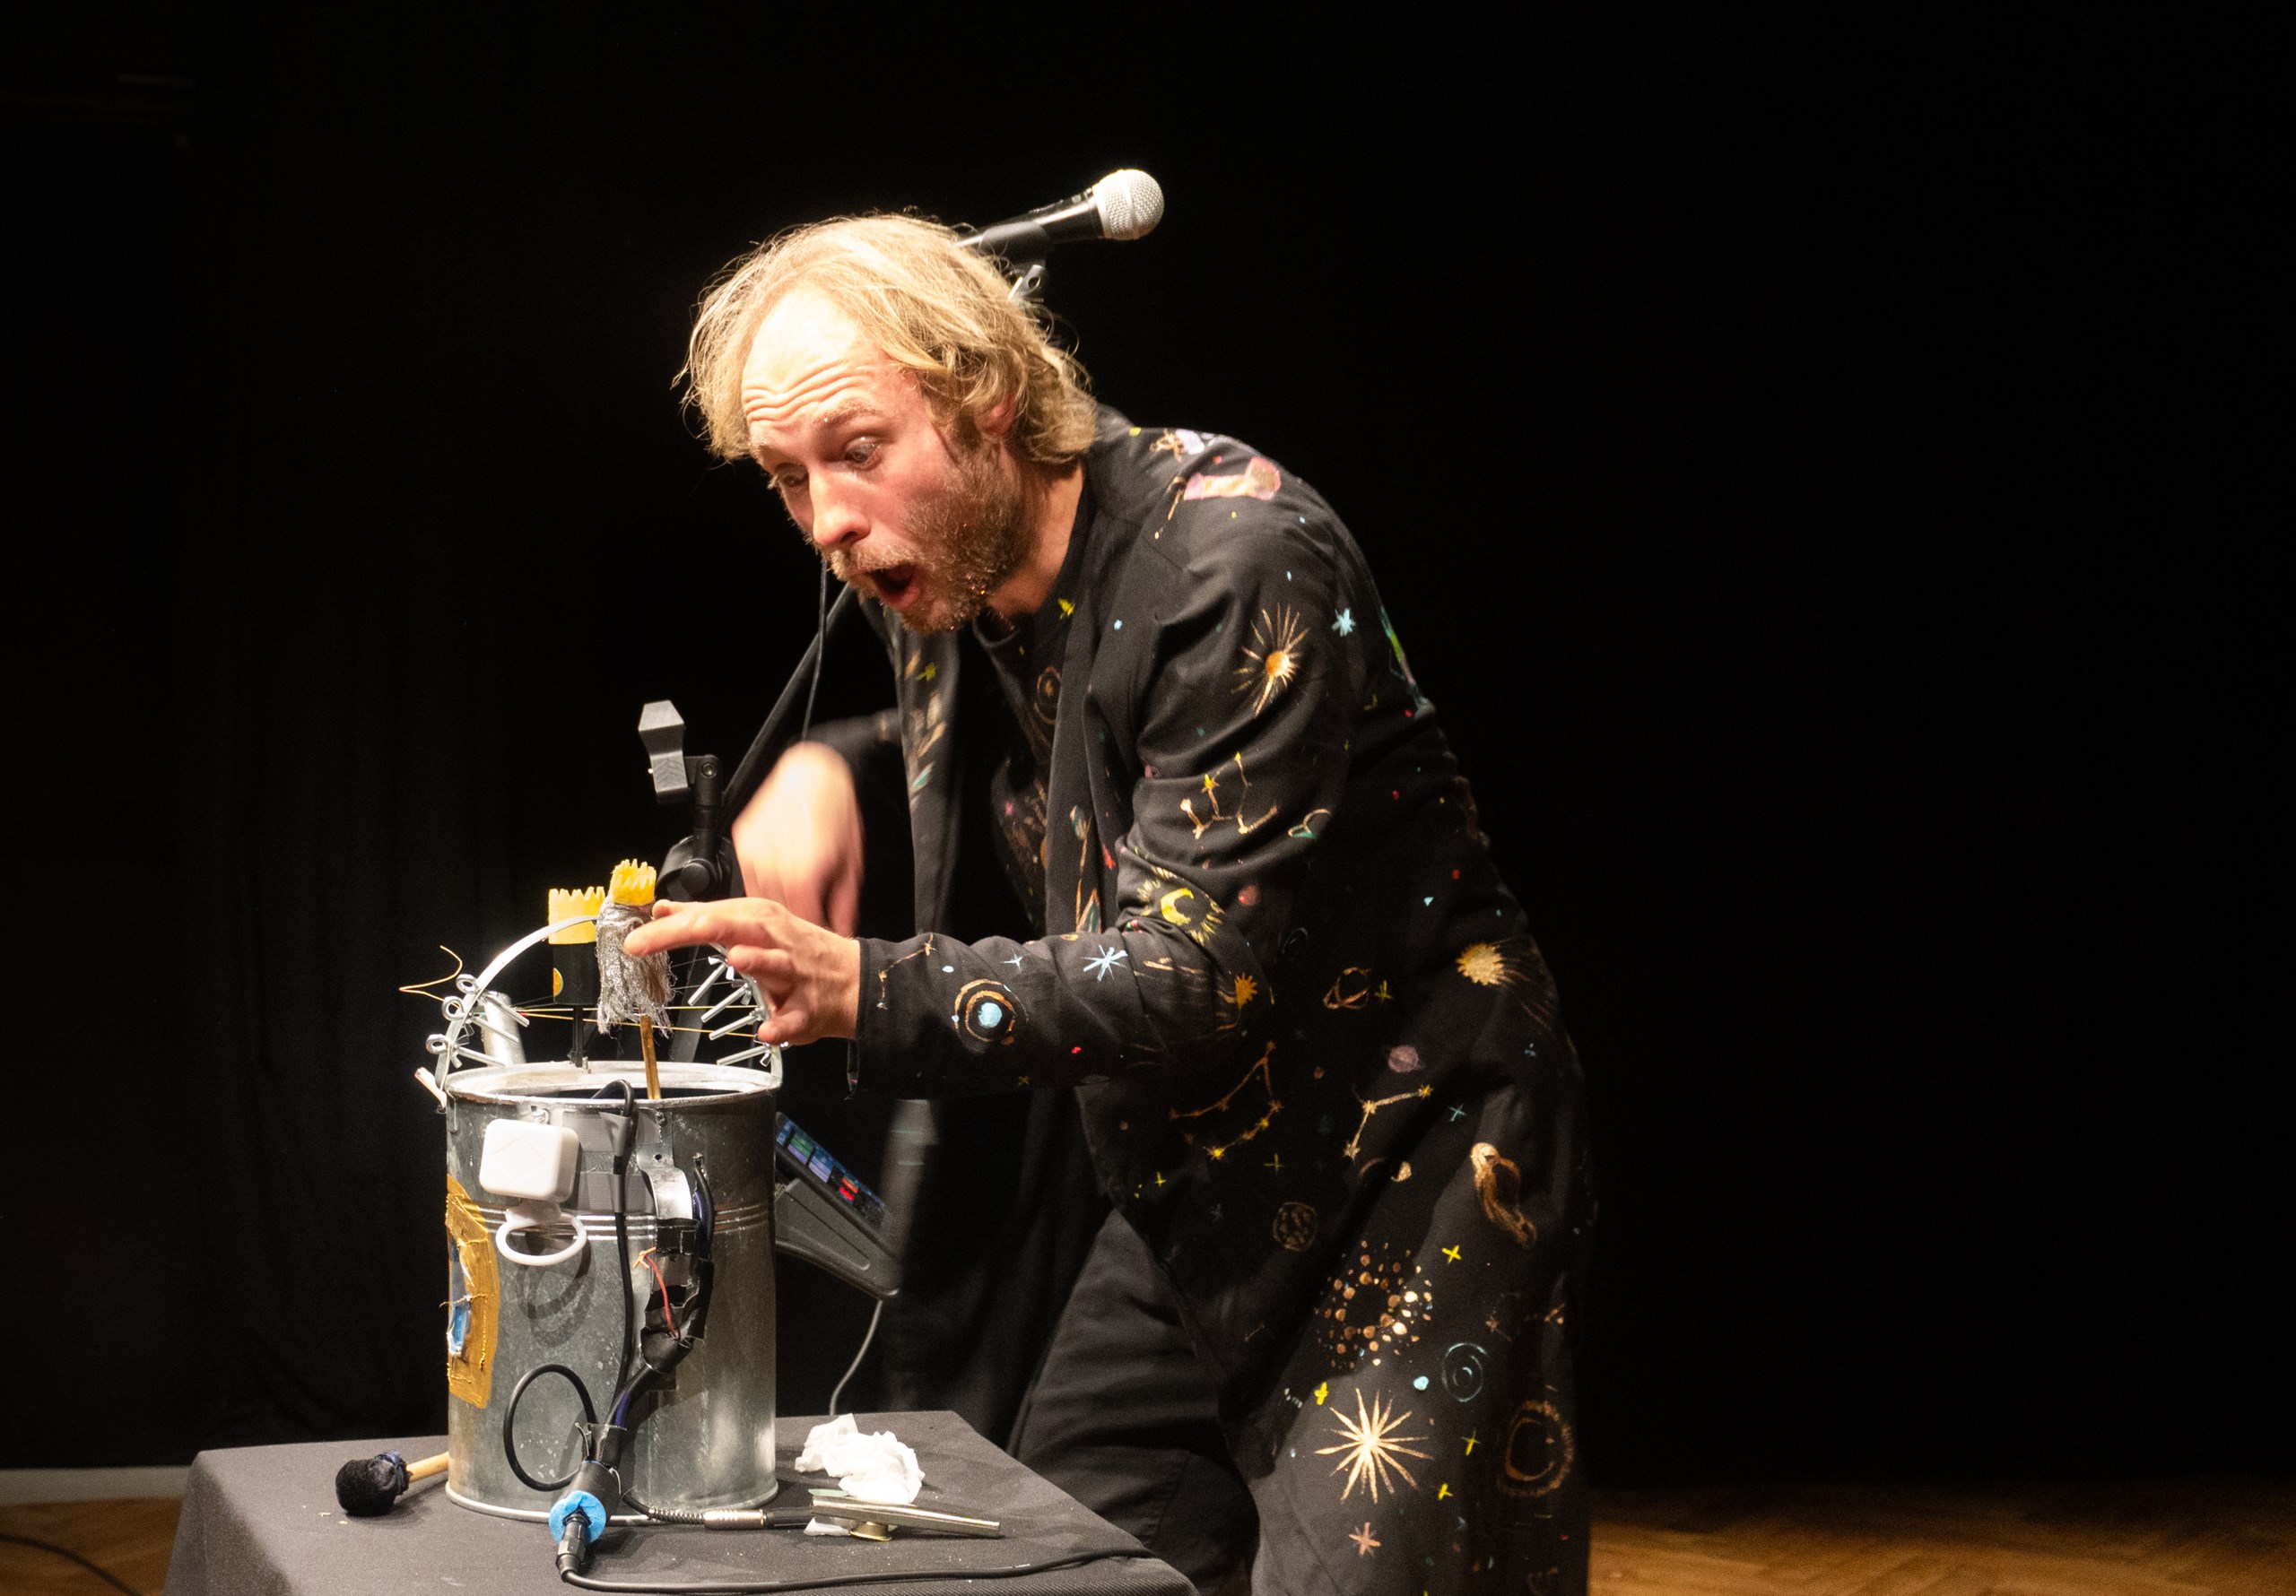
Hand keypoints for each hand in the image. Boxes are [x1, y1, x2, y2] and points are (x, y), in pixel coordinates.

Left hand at [622, 898, 860, 1045]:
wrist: (857, 981)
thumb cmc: (801, 953)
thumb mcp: (754, 927)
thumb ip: (707, 920)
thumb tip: (664, 910)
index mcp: (757, 921)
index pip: (707, 917)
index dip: (667, 927)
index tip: (634, 940)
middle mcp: (775, 941)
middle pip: (732, 928)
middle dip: (689, 930)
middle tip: (650, 941)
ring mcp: (795, 974)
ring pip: (776, 964)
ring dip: (757, 960)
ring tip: (736, 958)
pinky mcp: (811, 1008)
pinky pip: (796, 1017)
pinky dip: (784, 1025)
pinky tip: (770, 1031)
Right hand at [731, 742, 863, 933]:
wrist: (812, 775)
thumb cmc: (836, 812)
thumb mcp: (851, 862)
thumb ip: (844, 904)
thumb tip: (841, 931)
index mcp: (804, 873)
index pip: (801, 922)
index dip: (808, 939)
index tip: (814, 946)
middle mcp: (773, 864)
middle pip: (775, 914)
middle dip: (786, 927)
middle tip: (798, 935)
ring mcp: (752, 852)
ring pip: (755, 898)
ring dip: (768, 909)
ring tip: (785, 911)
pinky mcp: (741, 842)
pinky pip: (746, 876)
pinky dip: (758, 886)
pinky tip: (773, 887)